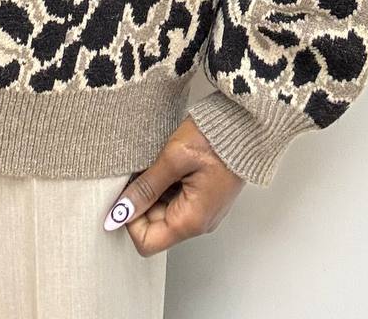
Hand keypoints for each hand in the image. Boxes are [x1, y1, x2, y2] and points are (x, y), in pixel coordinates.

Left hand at [102, 117, 243, 252]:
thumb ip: (147, 187)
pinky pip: (176, 200)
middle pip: (154, 227)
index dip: (129, 219)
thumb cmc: (214, 139)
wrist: (246, 125)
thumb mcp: (173, 159)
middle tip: (140, 170)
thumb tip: (121, 211)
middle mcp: (199, 223)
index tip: (125, 192)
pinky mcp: (205, 197)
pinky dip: (166, 185)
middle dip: (141, 201)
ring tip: (157, 162)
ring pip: (163, 212)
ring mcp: (203, 211)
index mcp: (191, 220)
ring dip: (153, 191)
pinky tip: (167, 163)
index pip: (146, 242)